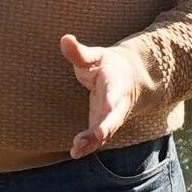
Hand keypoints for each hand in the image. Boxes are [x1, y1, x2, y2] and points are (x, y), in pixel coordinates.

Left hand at [63, 33, 152, 158]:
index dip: (112, 103)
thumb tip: (64, 39)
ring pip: (106, 133)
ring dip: (93, 143)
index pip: (115, 96)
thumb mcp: (95, 55)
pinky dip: (88, 146)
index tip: (108, 107)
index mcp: (116, 85)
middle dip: (106, 129)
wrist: (127, 79)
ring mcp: (111, 117)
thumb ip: (79, 52)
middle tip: (96, 137)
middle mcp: (117, 105)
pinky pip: (98, 139)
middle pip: (114, 119)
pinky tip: (75, 152)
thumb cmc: (107, 65)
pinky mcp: (103, 125)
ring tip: (76, 151)